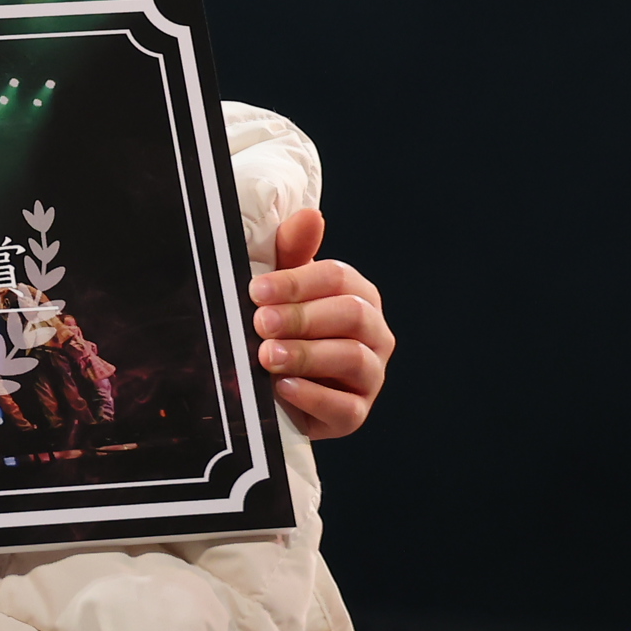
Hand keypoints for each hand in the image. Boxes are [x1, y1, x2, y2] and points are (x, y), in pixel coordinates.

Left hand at [248, 209, 391, 438]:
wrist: (268, 388)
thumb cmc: (277, 327)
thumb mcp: (278, 289)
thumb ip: (291, 252)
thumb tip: (311, 215)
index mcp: (357, 296)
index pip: (339, 278)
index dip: (297, 282)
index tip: (256, 290)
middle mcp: (374, 333)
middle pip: (352, 315)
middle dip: (302, 317)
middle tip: (260, 323)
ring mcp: (370, 376)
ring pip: (353, 358)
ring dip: (307, 355)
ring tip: (267, 356)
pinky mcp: (355, 414)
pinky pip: (345, 407)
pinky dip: (313, 396)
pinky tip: (283, 388)